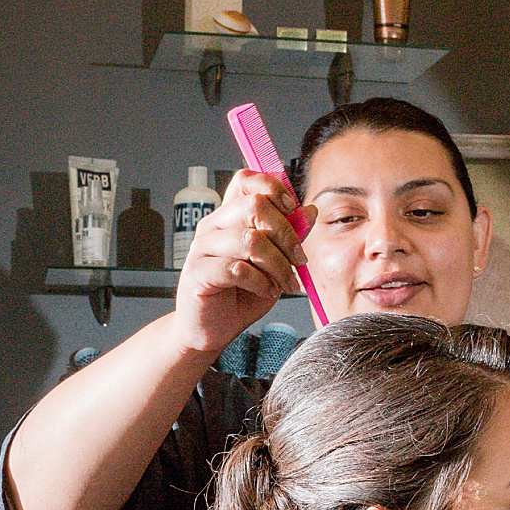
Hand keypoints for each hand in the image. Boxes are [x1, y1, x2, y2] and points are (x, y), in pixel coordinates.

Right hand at [169, 172, 317, 356]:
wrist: (213, 328)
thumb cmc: (241, 294)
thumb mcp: (274, 263)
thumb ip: (289, 236)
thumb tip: (310, 211)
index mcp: (230, 217)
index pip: (246, 181)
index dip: (273, 188)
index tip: (294, 210)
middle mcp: (214, 226)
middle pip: (254, 206)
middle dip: (287, 234)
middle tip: (299, 260)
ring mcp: (203, 248)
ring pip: (250, 239)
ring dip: (278, 265)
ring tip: (286, 283)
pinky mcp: (199, 273)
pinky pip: (237, 269)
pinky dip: (261, 282)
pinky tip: (267, 291)